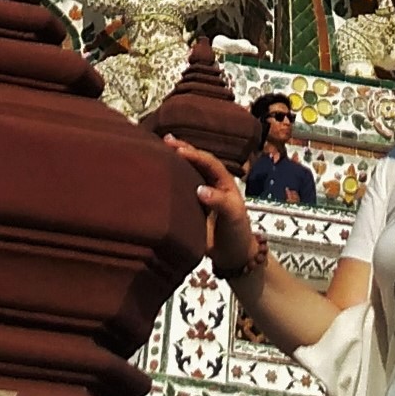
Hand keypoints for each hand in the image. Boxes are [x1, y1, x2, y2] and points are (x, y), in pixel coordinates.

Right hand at [163, 139, 256, 278]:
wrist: (232, 255)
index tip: (179, 150)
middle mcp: (210, 183)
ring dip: (174, 161)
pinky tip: (157, 175)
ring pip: (186, 173)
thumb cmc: (237, 232)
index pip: (209, 163)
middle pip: (196, 162)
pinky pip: (178, 190)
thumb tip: (200, 189)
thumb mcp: (234, 216)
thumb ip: (220, 202)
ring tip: (158, 148)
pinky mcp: (189, 207)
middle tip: (166, 140)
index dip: (195, 155)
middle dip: (182, 149)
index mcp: (224, 181)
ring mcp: (199, 194)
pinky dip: (168, 181)